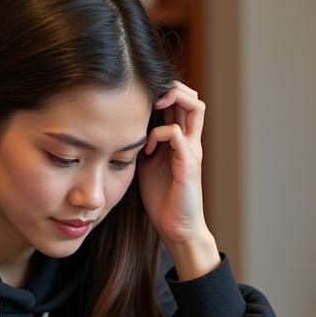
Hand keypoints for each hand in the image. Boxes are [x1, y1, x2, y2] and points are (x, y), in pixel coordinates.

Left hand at [137, 81, 220, 278]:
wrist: (177, 228)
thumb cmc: (161, 198)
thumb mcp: (147, 164)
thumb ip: (143, 144)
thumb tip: (121, 129)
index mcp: (181, 140)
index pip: (182, 101)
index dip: (165, 91)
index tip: (141, 99)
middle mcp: (190, 141)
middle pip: (192, 96)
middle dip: (171, 87)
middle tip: (148, 97)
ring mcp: (191, 151)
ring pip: (195, 107)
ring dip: (172, 100)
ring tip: (152, 109)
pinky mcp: (188, 165)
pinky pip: (178, 135)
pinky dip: (160, 134)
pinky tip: (147, 147)